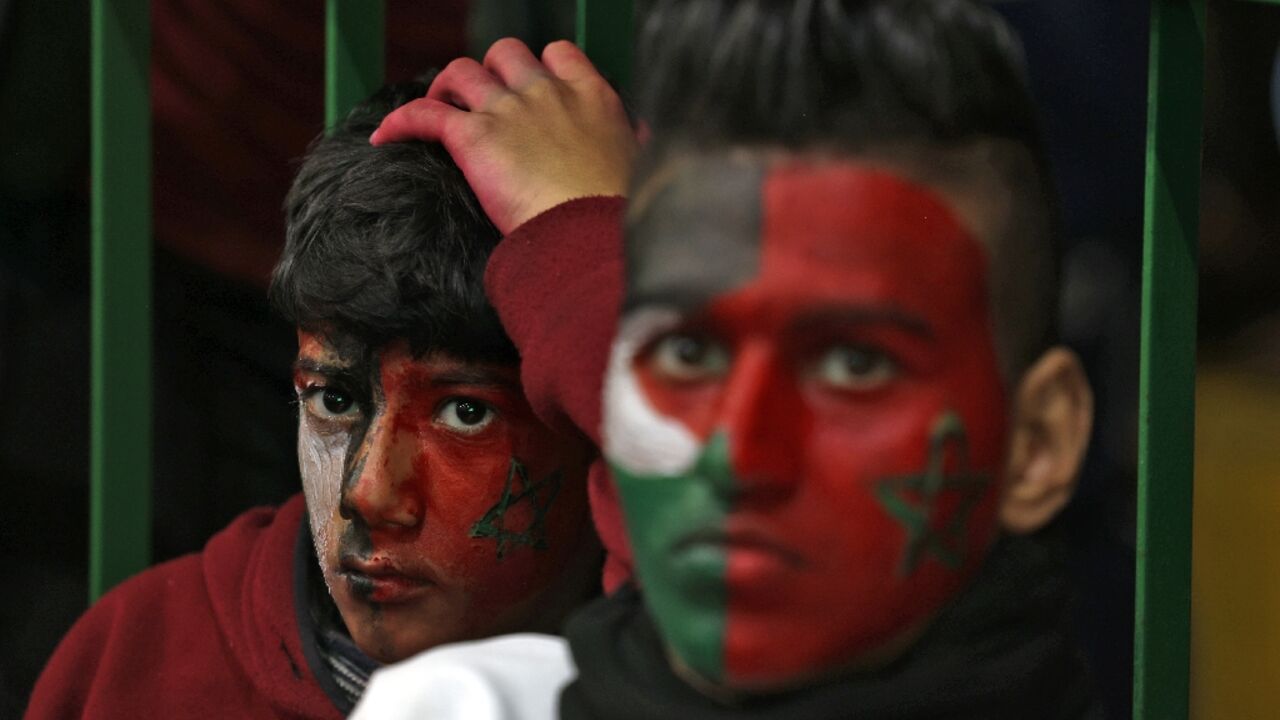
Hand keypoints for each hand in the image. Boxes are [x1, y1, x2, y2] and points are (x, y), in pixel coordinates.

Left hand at [371, 38, 637, 234]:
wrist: (593, 233)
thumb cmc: (622, 212)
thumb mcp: (643, 167)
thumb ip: (638, 145)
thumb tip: (644, 137)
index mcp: (592, 97)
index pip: (559, 54)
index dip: (541, 66)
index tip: (535, 89)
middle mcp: (548, 93)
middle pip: (507, 53)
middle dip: (492, 71)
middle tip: (486, 103)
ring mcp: (509, 111)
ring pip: (461, 71)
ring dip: (446, 87)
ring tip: (440, 110)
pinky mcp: (474, 137)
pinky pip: (424, 114)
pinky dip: (401, 121)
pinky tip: (386, 137)